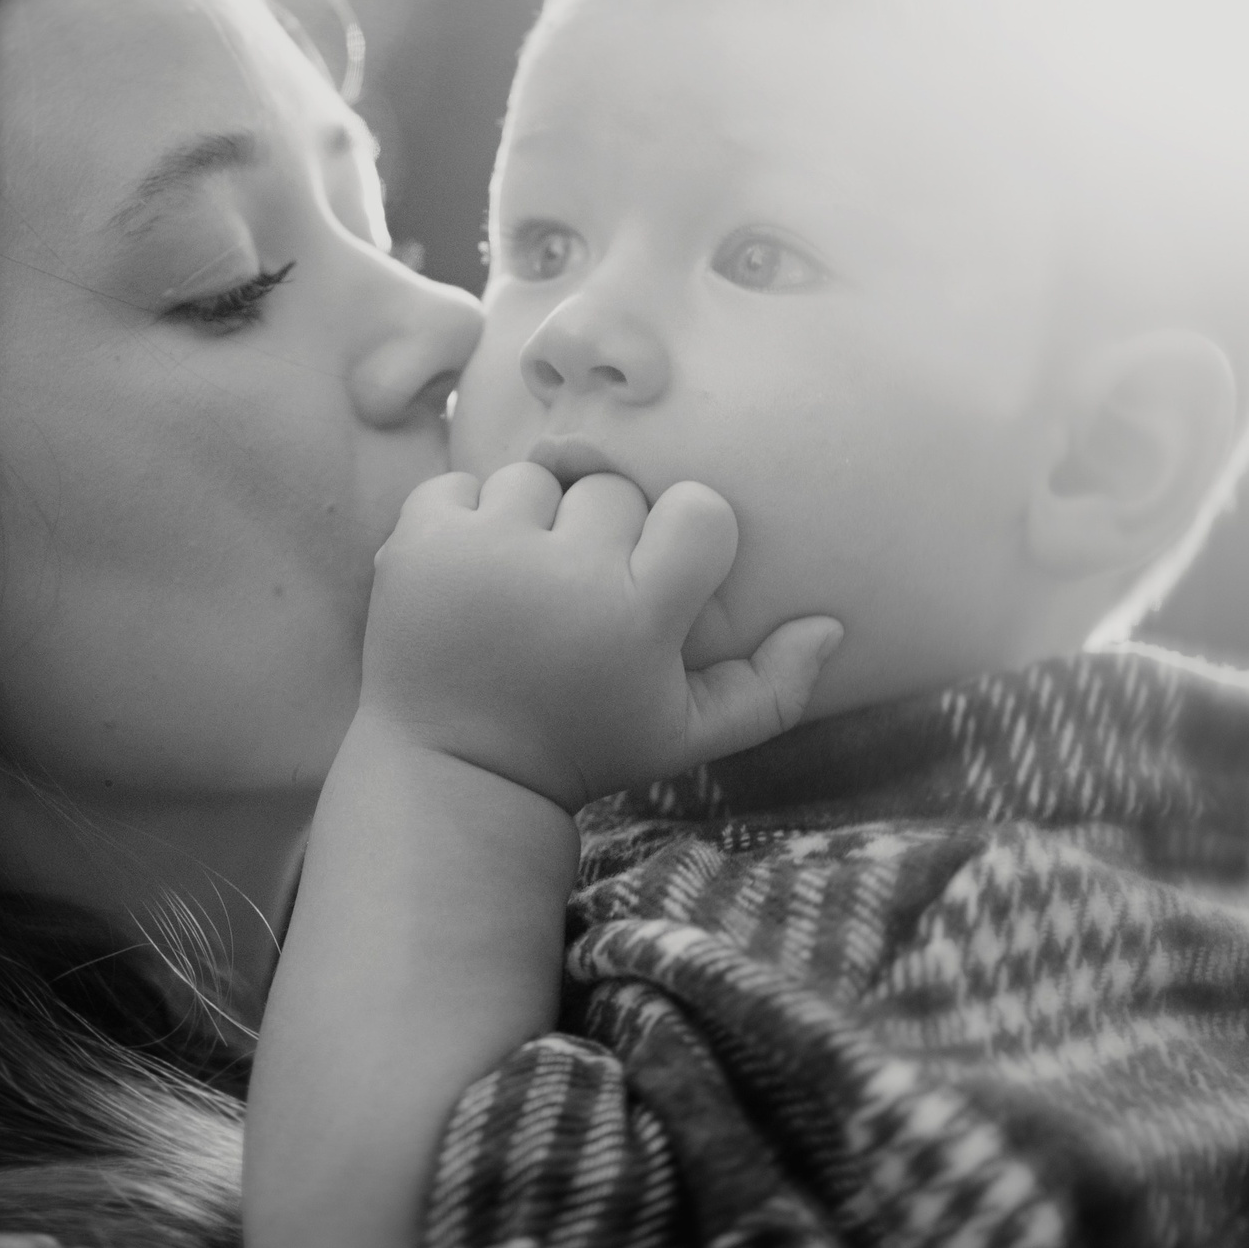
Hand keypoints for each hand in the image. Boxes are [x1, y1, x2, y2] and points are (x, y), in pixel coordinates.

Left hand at [361, 462, 841, 809]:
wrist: (454, 769)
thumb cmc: (583, 743)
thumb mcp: (685, 735)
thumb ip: (771, 690)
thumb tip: (831, 624)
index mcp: (636, 617)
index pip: (699, 511)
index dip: (682, 537)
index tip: (655, 579)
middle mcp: (563, 577)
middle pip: (612, 489)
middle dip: (599, 533)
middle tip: (576, 597)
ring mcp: (484, 554)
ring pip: (535, 478)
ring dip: (531, 522)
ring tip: (521, 586)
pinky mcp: (418, 543)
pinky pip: (460, 485)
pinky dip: (464, 522)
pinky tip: (471, 579)